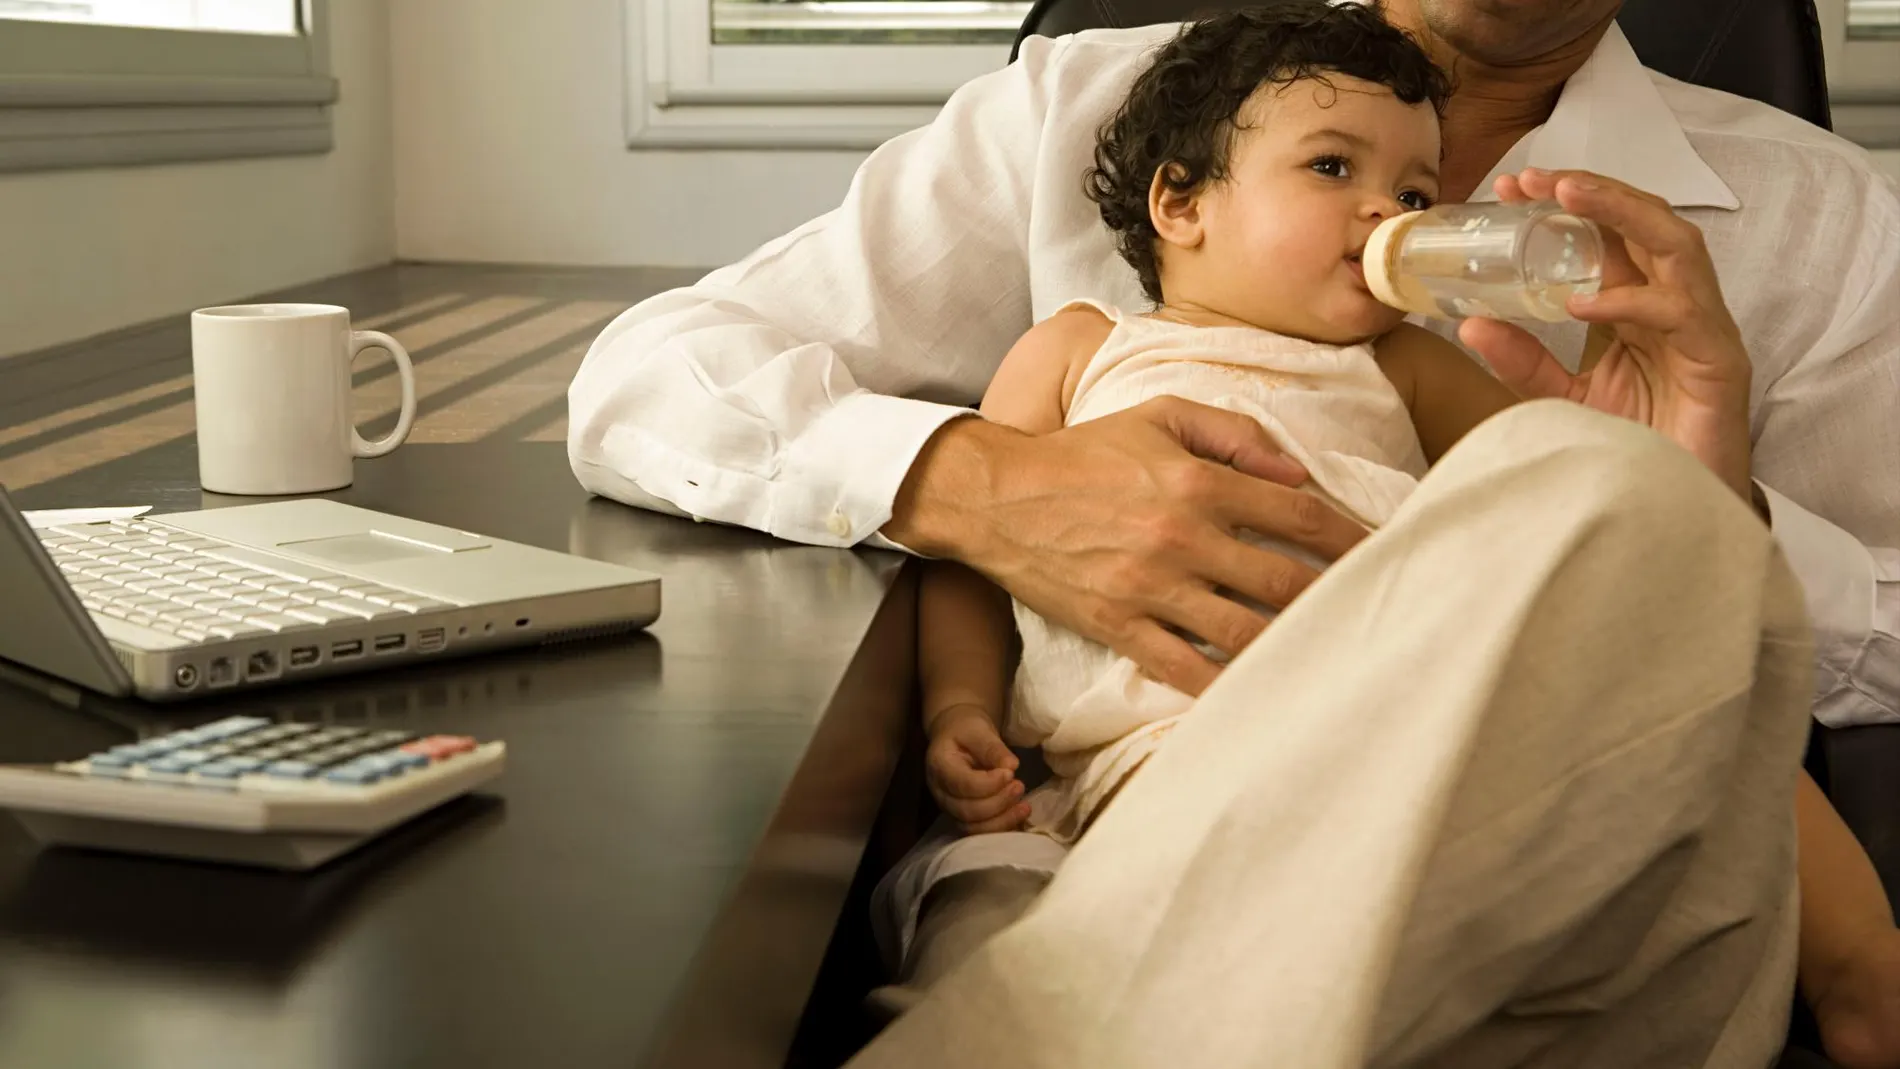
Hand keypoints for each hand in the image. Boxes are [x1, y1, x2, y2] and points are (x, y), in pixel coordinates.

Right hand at [885, 398, 1366, 694]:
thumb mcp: (1160, 415)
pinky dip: (1227, 686)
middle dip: (1337, 598)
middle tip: (1377, 614)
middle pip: (1284, 580)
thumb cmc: (1084, 452)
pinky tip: (1261, 695)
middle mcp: (1182, 534)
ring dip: (1293, 647)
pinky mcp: (1119, 624)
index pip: (1297, 512)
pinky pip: (1185, 668)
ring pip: (1244, 632)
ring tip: (1331, 659)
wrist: (997, 496)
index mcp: (1197, 479)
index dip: (1351, 536)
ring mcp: (1150, 586)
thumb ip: (1234, 434)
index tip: (1387, 551)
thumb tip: (1296, 472)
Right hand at [925, 705, 1028, 834]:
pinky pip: (980, 831)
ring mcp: (949, 808)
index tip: (1011, 773)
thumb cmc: (966, 730)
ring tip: (1024, 806)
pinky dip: (1001, 827)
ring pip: (973, 827)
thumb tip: (1012, 767)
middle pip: (967, 811)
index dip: (989, 784)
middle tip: (1020, 786)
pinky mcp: (962, 817)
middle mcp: (940, 792)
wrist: (956, 736)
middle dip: (998, 803)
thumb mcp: (979, 730)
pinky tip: (1019, 816)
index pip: (962, 784)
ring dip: (1002, 820)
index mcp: (939, 766)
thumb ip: (992, 748)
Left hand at [1459, 169, 1754, 499]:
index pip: (1608, 234)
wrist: (1674, 508)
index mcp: (1639, 306)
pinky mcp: (1719, 362)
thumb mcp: (1564, 398)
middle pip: (1645, 222)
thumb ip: (1524, 361)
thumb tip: (1469, 325)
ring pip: (1676, 245)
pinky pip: (1679, 313)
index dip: (1567, 203)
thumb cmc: (1633, 449)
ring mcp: (1702, 329)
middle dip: (1592, 191)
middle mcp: (1675, 305)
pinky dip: (1629, 301)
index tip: (1510, 188)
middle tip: (1535, 179)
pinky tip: (1583, 304)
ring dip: (1621, 213)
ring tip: (1566, 198)